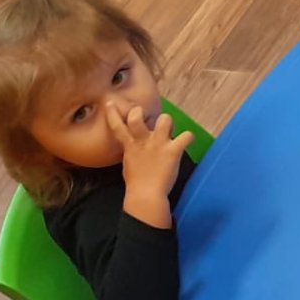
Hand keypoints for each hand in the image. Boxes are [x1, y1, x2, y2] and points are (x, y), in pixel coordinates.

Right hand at [107, 104, 192, 228]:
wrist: (146, 196)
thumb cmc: (136, 184)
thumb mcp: (129, 164)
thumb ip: (132, 151)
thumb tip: (134, 147)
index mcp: (130, 145)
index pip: (118, 126)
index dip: (113, 113)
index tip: (111, 103)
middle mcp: (143, 141)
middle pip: (137, 116)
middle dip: (141, 112)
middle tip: (147, 119)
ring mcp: (158, 144)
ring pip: (165, 119)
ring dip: (168, 123)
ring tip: (169, 132)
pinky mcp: (173, 150)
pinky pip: (186, 136)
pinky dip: (188, 138)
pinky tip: (186, 141)